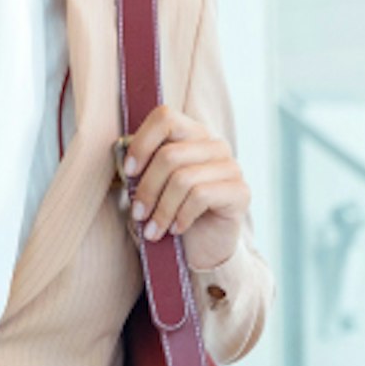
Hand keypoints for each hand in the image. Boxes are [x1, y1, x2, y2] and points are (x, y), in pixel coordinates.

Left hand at [120, 105, 249, 245]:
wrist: (202, 247)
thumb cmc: (172, 213)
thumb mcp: (151, 187)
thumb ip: (141, 169)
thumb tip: (124, 163)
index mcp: (191, 135)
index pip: (165, 118)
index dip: (142, 143)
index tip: (127, 172)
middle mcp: (214, 145)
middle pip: (169, 155)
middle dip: (147, 189)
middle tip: (137, 213)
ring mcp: (230, 167)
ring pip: (183, 178)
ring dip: (162, 209)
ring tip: (152, 230)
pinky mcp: (240, 191)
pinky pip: (201, 196)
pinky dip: (181, 215)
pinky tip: (176, 228)